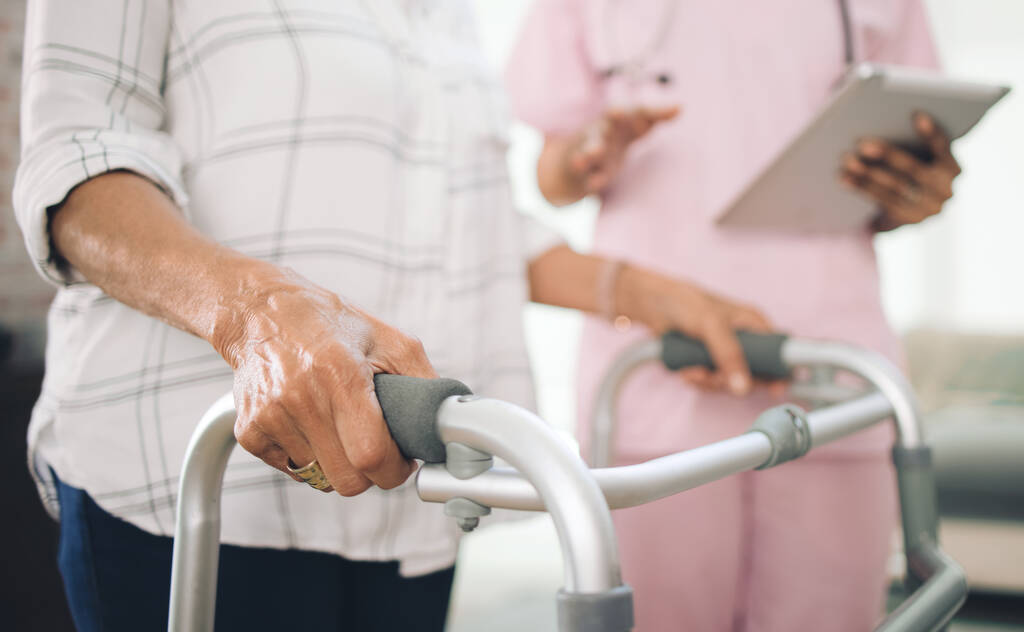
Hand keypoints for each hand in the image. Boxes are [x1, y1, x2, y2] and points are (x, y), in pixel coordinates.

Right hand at [214, 266, 436, 495]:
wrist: (260, 311)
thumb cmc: (330, 323)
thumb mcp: (387, 338)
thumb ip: (422, 380)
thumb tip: (448, 420)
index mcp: (340, 375)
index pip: (370, 455)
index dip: (394, 469)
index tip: (401, 461)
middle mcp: (301, 397)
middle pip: (346, 480)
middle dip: (369, 472)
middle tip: (374, 447)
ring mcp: (270, 416)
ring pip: (320, 478)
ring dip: (337, 461)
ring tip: (337, 424)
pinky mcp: (249, 430)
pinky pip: (291, 469)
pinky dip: (307, 456)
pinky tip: (310, 424)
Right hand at [566, 106, 679, 193]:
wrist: (576, 160)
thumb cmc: (613, 139)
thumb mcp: (632, 127)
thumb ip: (654, 116)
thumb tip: (681, 106)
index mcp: (619, 119)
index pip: (637, 110)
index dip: (651, 112)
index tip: (668, 111)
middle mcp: (604, 131)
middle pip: (608, 122)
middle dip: (613, 117)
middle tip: (616, 112)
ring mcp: (592, 151)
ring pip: (592, 148)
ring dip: (593, 148)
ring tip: (593, 151)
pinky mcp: (587, 173)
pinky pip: (589, 175)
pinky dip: (592, 179)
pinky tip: (595, 184)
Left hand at [615, 265, 774, 395]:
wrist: (651, 306)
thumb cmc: (684, 302)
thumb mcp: (711, 325)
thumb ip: (729, 354)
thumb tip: (744, 386)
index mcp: (754, 325)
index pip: (779, 353)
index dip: (780, 373)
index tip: (775, 390)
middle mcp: (744, 342)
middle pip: (754, 376)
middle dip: (731, 380)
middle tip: (713, 375)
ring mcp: (725, 354)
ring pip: (730, 383)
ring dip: (710, 382)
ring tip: (694, 369)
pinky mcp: (708, 363)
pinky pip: (710, 383)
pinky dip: (698, 380)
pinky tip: (687, 370)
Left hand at [839, 112, 960, 231]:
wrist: (910, 209)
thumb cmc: (911, 170)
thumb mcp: (919, 156)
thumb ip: (913, 142)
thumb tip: (895, 118)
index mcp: (953, 169)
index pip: (943, 148)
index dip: (931, 133)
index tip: (916, 114)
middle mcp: (946, 191)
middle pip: (914, 169)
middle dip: (888, 154)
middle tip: (862, 142)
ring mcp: (928, 209)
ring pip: (894, 187)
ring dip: (867, 173)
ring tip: (848, 159)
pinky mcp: (908, 220)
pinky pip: (882, 201)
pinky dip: (861, 188)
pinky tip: (844, 178)